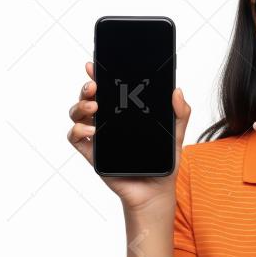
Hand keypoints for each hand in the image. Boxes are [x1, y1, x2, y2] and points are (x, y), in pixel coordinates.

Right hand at [67, 62, 191, 213]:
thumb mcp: (177, 134)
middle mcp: (108, 122)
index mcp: (124, 113)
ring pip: (77, 114)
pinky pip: (75, 138)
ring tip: (95, 107)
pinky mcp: (92, 154)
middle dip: (87, 88)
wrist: (156, 191)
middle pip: (88, 98)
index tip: (94, 65)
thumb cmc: (163, 162)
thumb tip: (177, 91)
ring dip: (80, 106)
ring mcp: (98, 138)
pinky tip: (90, 130)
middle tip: (95, 86)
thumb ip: (180, 113)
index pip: (109, 89)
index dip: (98, 75)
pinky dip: (76, 131)